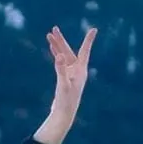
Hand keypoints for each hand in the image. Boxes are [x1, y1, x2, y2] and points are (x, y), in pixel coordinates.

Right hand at [34, 25, 95, 143]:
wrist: (64, 114)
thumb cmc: (66, 101)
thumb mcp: (63, 85)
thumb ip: (61, 70)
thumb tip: (59, 56)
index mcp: (81, 70)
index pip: (85, 51)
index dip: (88, 40)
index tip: (94, 29)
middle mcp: (77, 70)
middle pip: (69, 51)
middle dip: (61, 40)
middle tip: (54, 28)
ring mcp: (71, 73)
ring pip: (64, 55)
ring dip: (57, 46)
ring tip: (49, 35)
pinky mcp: (66, 77)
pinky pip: (61, 62)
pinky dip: (56, 55)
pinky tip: (52, 49)